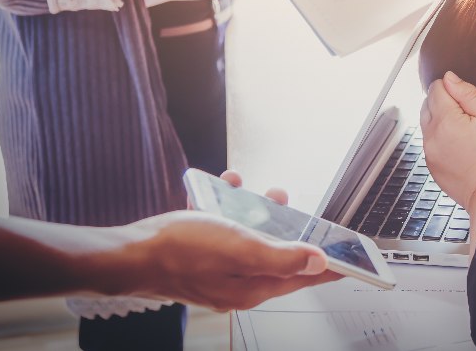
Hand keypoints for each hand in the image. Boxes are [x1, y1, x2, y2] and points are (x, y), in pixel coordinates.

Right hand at [136, 168, 338, 311]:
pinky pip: (223, 230)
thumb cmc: (178, 251)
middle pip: (278, 256)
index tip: (350, 259)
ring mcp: (218, 269)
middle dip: (289, 229)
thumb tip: (317, 261)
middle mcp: (238, 282)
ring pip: (250, 239)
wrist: (126, 254)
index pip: (303, 278)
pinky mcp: (199, 255)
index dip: (329, 265)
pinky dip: (228, 208)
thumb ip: (281, 257)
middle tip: (293, 209)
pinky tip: (224, 189)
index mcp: (253, 286)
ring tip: (258, 193)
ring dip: (257, 212)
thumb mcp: (239, 248)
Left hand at [419, 71, 475, 208]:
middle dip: (442, 102)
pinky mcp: (431, 165)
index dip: (451, 88)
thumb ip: (468, 95)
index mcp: (446, 120)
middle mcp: (431, 135)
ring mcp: (429, 152)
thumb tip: (450, 78)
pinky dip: (439, 139)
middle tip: (465, 113)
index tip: (464, 97)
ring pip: (426, 123)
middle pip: (427, 104)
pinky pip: (429, 143)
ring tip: (463, 130)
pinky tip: (458, 145)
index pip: (436, 88)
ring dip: (439, 120)